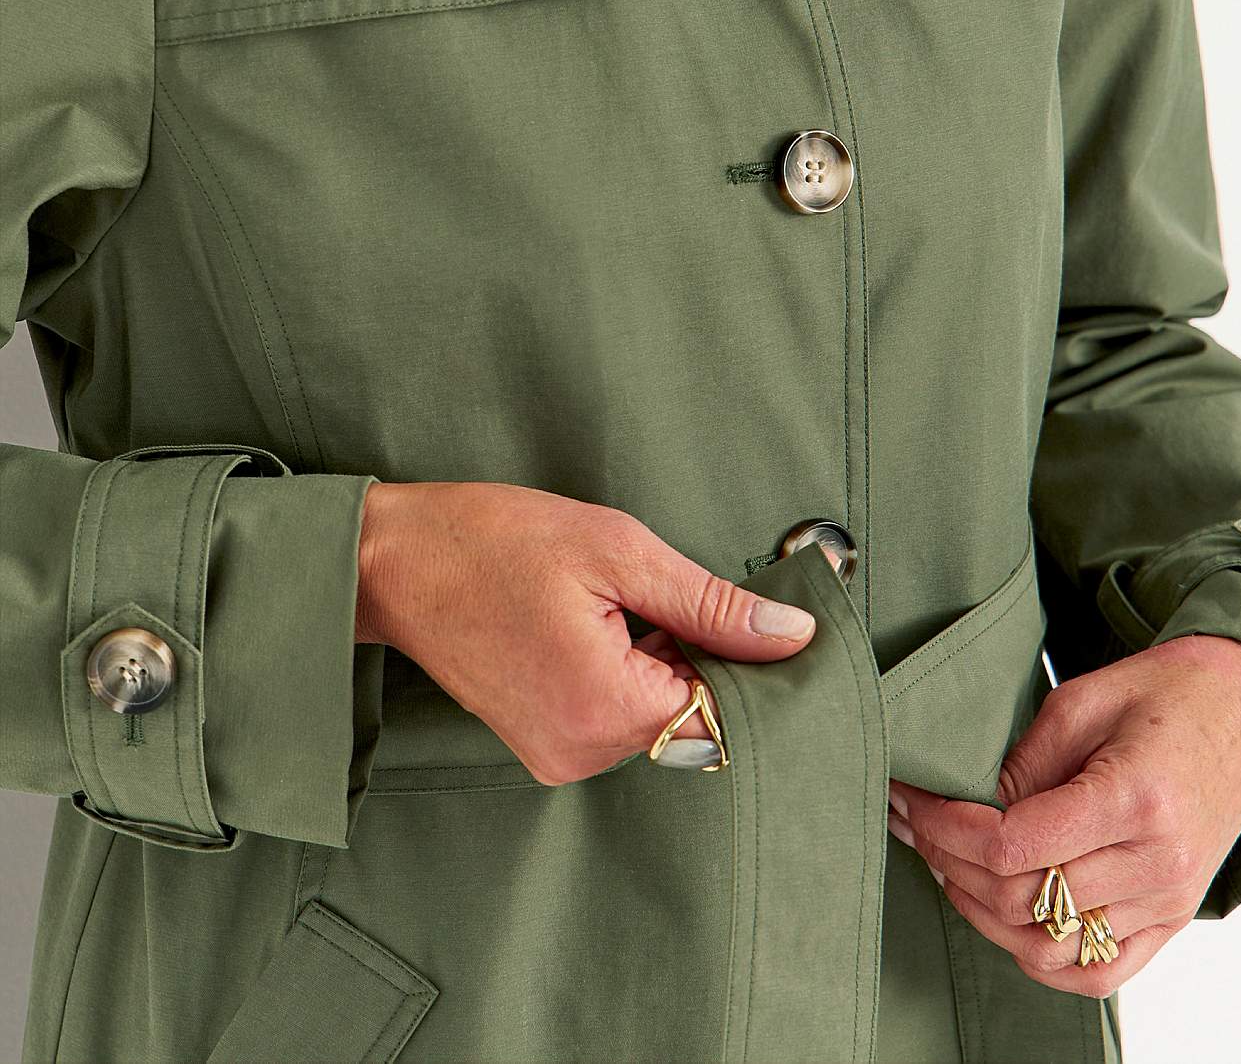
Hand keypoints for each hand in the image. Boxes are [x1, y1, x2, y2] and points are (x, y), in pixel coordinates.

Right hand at [354, 480, 816, 782]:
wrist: (393, 559)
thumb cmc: (493, 540)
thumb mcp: (616, 550)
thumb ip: (710, 604)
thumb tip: (790, 637)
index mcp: (603, 708)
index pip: (721, 707)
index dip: (733, 652)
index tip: (713, 602)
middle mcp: (581, 754)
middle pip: (688, 712)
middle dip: (686, 649)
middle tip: (635, 588)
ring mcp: (556, 756)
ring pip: (653, 714)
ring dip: (651, 657)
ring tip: (597, 602)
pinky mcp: (541, 746)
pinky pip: (613, 716)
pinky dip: (618, 669)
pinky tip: (581, 623)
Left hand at [886, 633, 1240, 995]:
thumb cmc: (1166, 694)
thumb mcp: (1079, 702)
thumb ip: (1021, 764)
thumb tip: (964, 808)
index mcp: (1130, 800)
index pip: (1011, 845)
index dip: (945, 829)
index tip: (913, 802)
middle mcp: (1153, 864)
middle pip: (1022, 899)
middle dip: (950, 863)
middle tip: (917, 825)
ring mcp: (1166, 901)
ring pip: (1049, 947)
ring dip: (983, 914)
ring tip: (950, 866)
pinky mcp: (1172, 919)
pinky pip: (1096, 972)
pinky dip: (1039, 956)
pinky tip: (1005, 915)